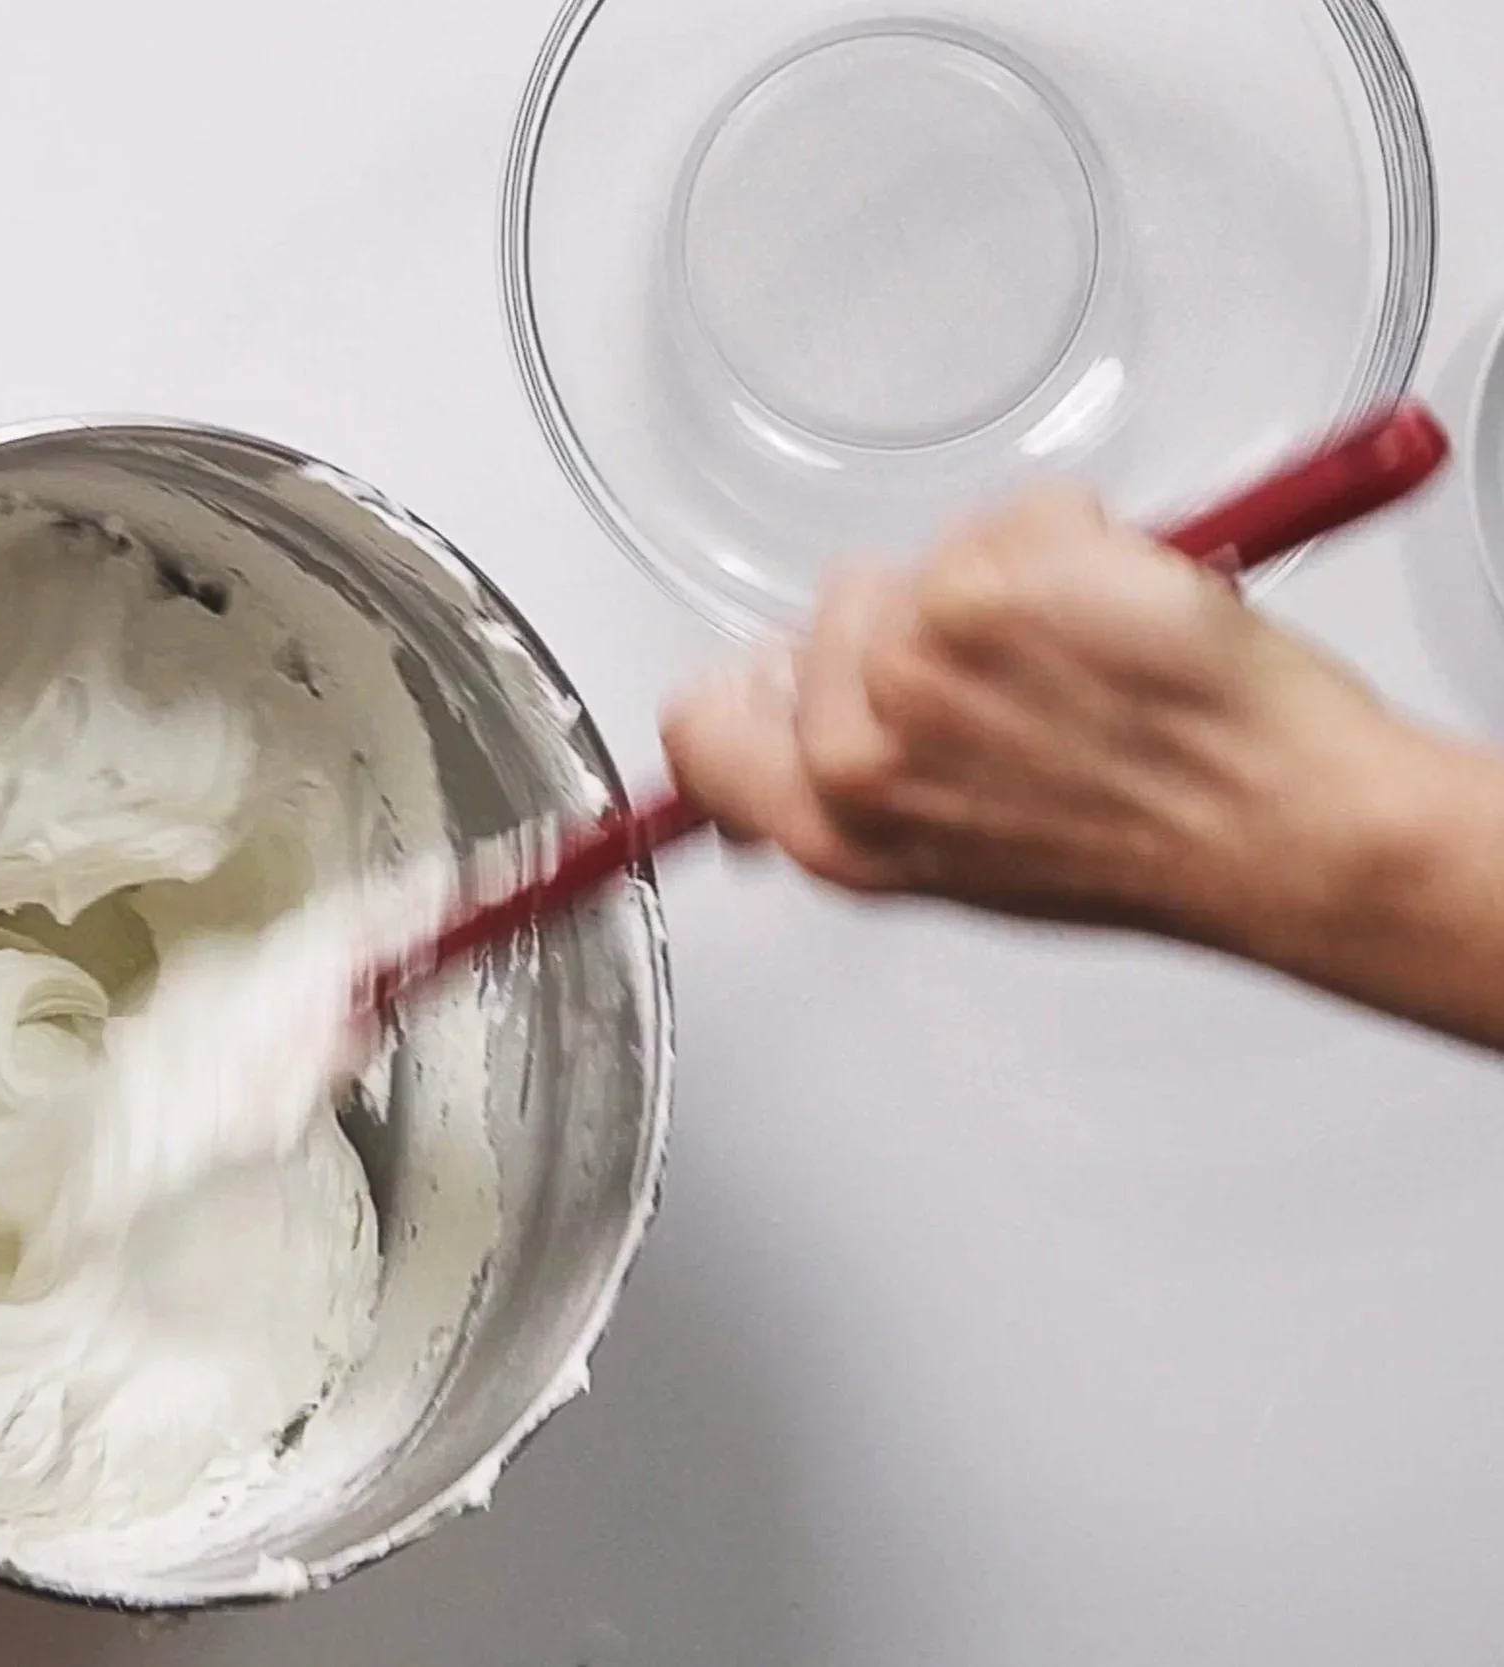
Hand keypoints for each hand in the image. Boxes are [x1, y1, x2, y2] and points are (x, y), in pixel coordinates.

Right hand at [661, 484, 1423, 958]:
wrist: (1277, 826)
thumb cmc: (1144, 852)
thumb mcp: (958, 864)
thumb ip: (862, 787)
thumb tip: (806, 713)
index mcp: (836, 831)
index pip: (702, 730)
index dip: (739, 690)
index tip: (778, 672)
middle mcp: (859, 751)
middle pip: (826, 617)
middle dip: (908, 619)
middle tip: (1006, 671)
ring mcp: (917, 660)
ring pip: (925, 559)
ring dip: (1002, 581)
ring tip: (1081, 653)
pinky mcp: (989, 581)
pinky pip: (1015, 515)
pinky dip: (1075, 542)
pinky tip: (1118, 613)